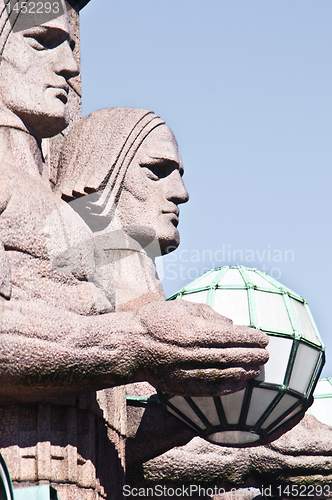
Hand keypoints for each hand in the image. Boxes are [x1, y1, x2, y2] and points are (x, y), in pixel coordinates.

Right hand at [134, 300, 268, 396]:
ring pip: (222, 374)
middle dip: (251, 355)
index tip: (263, 337)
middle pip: (229, 356)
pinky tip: (240, 383)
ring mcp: (186, 371)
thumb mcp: (181, 307)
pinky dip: (227, 387)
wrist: (130, 345)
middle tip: (266, 354)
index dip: (249, 338)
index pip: (229, 336)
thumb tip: (231, 324)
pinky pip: (209, 389)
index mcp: (192, 331)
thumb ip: (207, 314)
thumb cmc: (156, 320)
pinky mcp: (180, 385)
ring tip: (257, 369)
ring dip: (243, 372)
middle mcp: (191, 353)